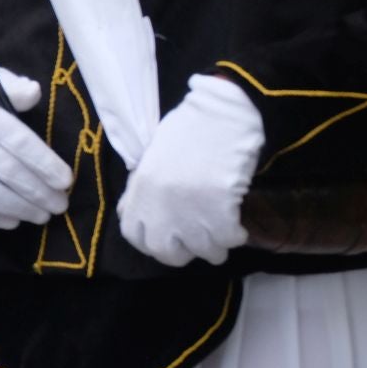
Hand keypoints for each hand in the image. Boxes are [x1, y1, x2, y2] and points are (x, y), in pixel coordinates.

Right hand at [0, 62, 72, 230]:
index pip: (21, 143)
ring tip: (42, 215)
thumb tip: (35, 92)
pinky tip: (13, 221)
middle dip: (40, 193)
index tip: (66, 180)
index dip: (45, 164)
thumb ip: (14, 88)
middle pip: (11, 173)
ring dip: (21, 209)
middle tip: (61, 204)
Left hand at [117, 74, 264, 266]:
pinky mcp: (221, 214)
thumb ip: (142, 186)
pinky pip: (229, 240)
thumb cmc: (191, 128)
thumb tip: (129, 212)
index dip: (151, 240)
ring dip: (214, 247)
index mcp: (142, 189)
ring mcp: (191, 214)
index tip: (167, 237)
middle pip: (168, 253)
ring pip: (203, 252)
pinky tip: (237, 225)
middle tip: (196, 239)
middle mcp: (161, 207)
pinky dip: (235, 235)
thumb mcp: (154, 154)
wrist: (224, 114)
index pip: (134, 235)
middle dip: (184, 251)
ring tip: (222, 233)